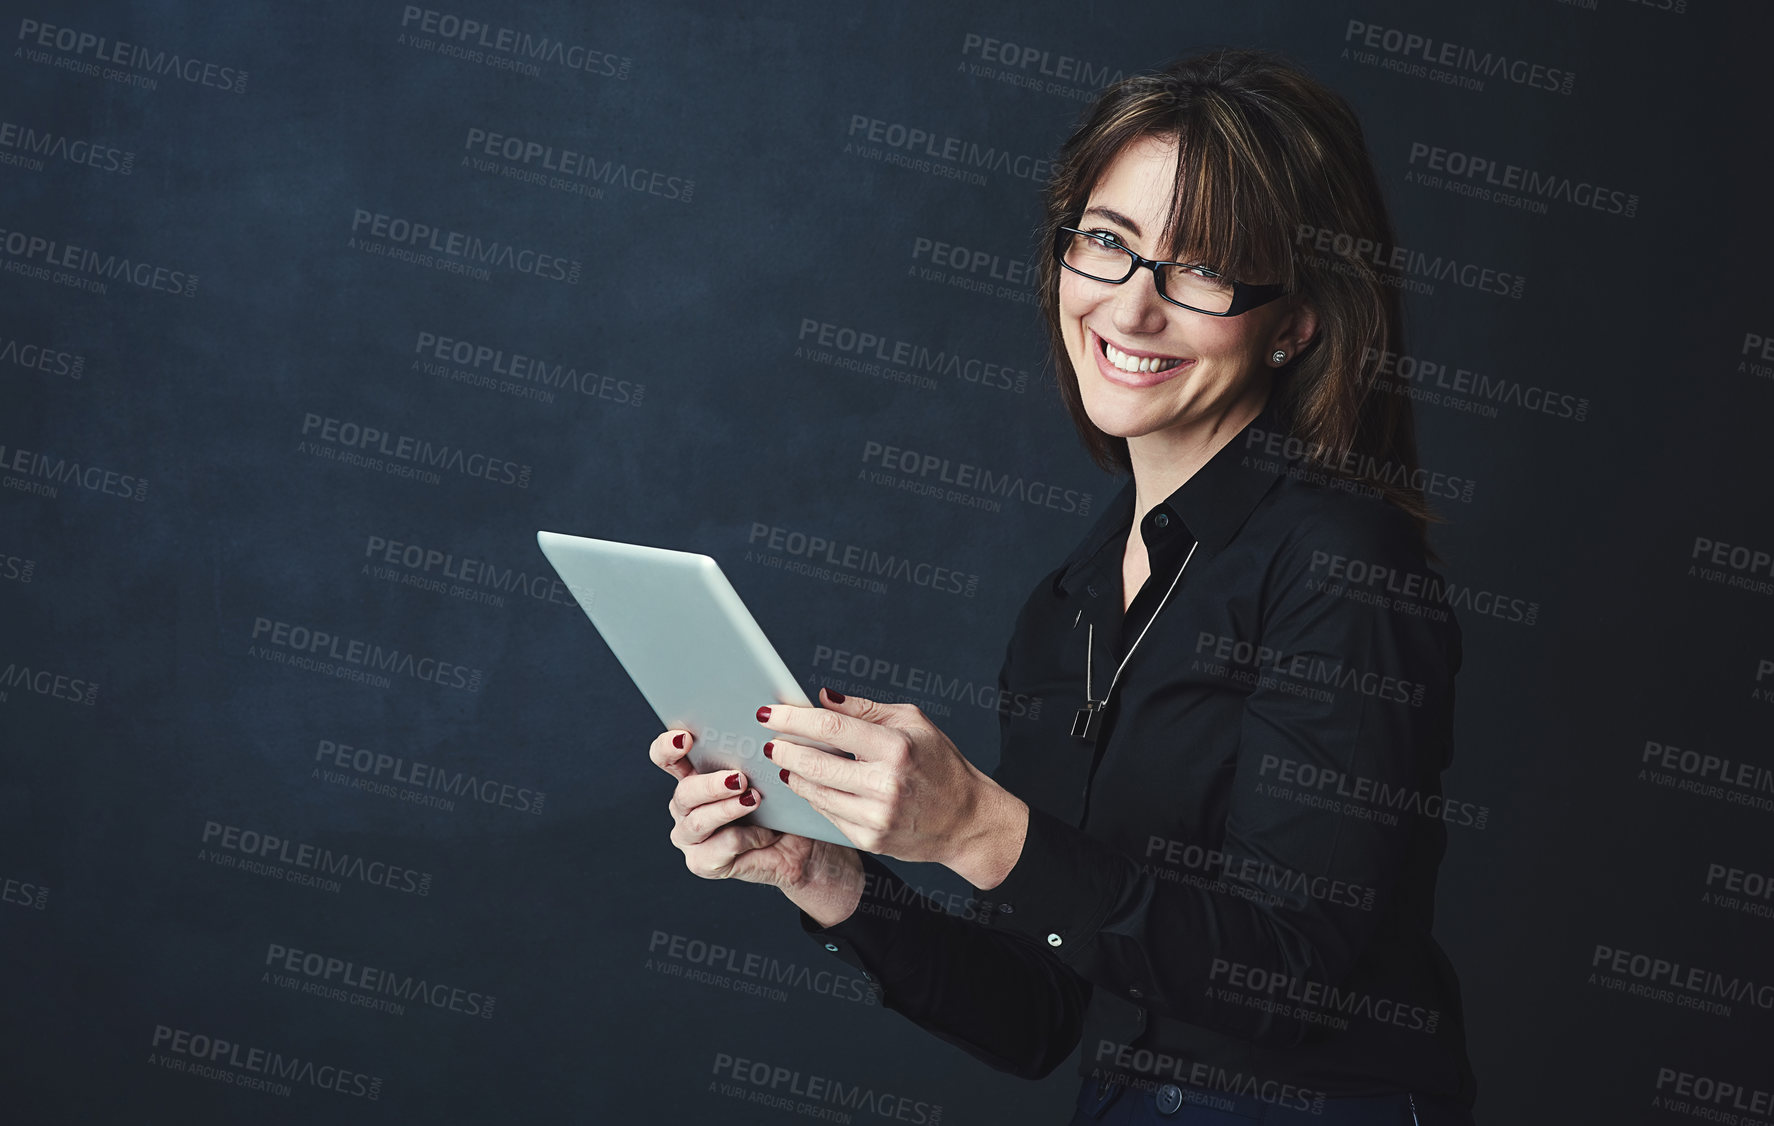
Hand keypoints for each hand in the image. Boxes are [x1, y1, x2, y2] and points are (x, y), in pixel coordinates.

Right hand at [649, 727, 863, 925]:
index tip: (685, 738)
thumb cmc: (784, 801)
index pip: (666, 756)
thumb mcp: (772, 768)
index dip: (668, 747)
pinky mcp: (702, 862)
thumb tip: (769, 711)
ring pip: (698, 821)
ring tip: (754, 799)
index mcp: (693, 774)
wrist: (802, 845)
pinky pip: (719, 848)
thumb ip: (760, 743)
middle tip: (739, 778)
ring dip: (727, 809)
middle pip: (683, 792)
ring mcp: (691, 835)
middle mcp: (685, 805)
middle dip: (710, 784)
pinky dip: (746, 838)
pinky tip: (766, 834)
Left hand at [758, 689, 1028, 886]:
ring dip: (793, 773)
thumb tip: (821, 697)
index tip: (768, 713)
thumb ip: (865, 709)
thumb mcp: (913, 723)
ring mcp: (876, 816)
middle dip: (783, 749)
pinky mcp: (870, 839)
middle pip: (814, 763)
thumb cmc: (940, 763)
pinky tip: (806, 783)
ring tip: (784, 760)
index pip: (831, 727)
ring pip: (814, 792)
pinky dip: (812, 796)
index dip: (793, 719)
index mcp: (897, 747)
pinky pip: (826, 814)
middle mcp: (885, 784)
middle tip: (769, 740)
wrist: (965, 820)